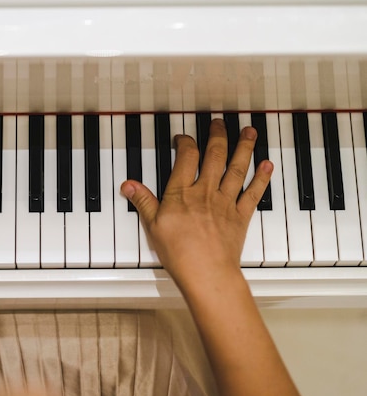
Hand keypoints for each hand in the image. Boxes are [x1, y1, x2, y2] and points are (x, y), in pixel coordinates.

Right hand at [121, 118, 271, 293]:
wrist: (206, 272)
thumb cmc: (179, 253)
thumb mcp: (152, 226)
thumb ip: (143, 201)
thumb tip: (129, 185)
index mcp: (182, 192)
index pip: (186, 157)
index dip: (185, 143)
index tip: (183, 138)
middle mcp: (205, 192)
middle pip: (214, 156)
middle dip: (217, 136)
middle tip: (220, 123)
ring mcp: (225, 202)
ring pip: (237, 168)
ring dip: (243, 147)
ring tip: (249, 131)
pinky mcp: (241, 216)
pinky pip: (253, 192)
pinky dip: (262, 178)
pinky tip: (267, 164)